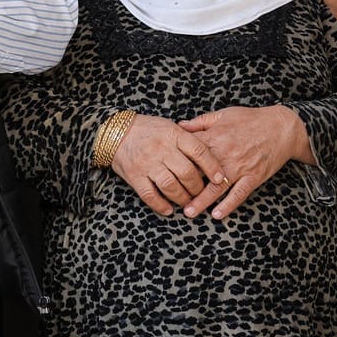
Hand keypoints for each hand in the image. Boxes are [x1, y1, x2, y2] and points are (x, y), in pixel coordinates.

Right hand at [110, 115, 231, 217]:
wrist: (116, 132)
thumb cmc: (148, 129)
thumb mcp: (170, 126)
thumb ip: (188, 138)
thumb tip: (211, 153)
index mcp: (173, 135)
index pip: (199, 151)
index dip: (212, 166)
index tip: (220, 178)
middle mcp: (162, 149)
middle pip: (187, 172)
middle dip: (197, 187)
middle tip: (201, 193)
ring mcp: (147, 163)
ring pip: (170, 186)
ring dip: (182, 198)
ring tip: (187, 202)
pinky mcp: (134, 176)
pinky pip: (149, 195)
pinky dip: (160, 205)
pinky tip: (168, 209)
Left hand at [178, 105, 311, 219]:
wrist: (281, 126)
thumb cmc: (252, 118)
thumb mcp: (223, 114)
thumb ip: (200, 122)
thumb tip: (178, 126)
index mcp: (215, 138)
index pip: (189, 153)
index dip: (176, 163)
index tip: (164, 172)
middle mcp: (225, 154)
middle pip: (199, 173)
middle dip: (185, 186)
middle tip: (170, 199)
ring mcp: (239, 167)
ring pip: (216, 188)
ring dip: (202, 201)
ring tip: (189, 212)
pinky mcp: (253, 177)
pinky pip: (239, 194)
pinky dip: (228, 205)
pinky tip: (217, 214)